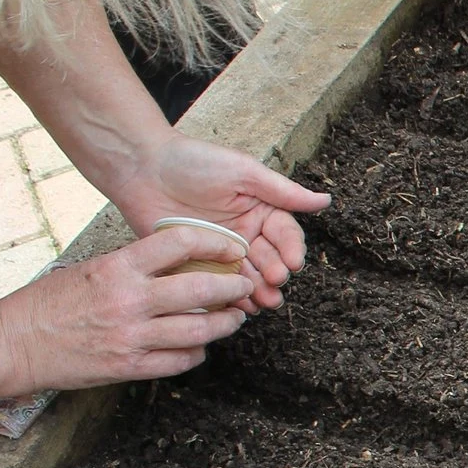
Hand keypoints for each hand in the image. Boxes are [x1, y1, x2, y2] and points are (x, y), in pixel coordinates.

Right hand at [0, 226, 256, 392]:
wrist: (13, 342)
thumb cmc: (49, 302)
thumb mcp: (91, 268)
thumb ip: (133, 266)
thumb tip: (178, 263)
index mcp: (118, 267)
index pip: (179, 242)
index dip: (215, 243)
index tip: (232, 249)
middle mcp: (129, 301)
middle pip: (202, 290)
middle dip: (233, 288)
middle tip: (244, 286)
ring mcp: (131, 337)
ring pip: (199, 330)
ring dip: (224, 324)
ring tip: (233, 318)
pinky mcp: (129, 367)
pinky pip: (179, 360)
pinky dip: (197, 352)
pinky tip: (199, 345)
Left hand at [100, 134, 331, 312]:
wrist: (142, 168)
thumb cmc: (194, 162)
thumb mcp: (244, 172)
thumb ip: (283, 191)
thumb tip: (325, 200)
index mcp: (260, 211)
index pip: (285, 235)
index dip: (291, 249)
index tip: (292, 263)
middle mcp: (244, 234)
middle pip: (269, 261)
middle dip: (274, 275)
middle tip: (274, 284)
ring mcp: (220, 252)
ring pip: (245, 278)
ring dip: (257, 291)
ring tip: (261, 302)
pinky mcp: (195, 264)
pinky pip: (216, 285)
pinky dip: (227, 297)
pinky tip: (235, 305)